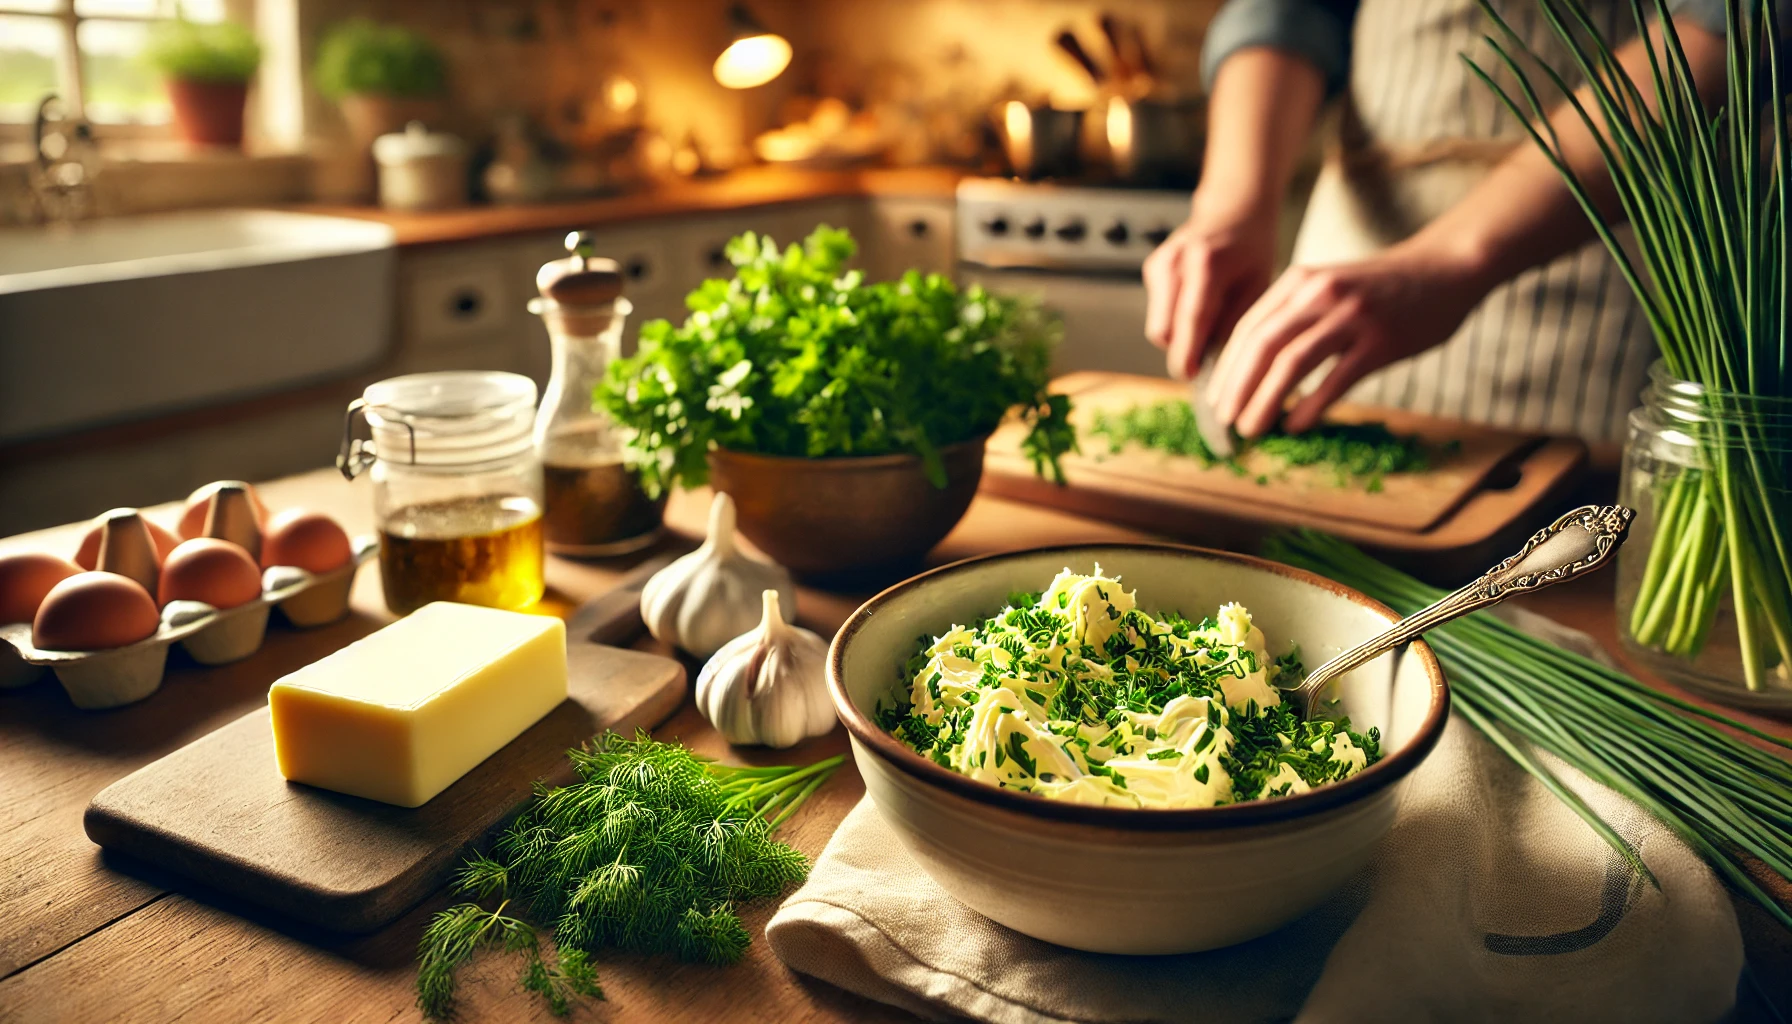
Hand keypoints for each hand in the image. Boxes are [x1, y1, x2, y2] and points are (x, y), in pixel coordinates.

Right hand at [1142, 203, 1278, 379]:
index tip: (1190, 377)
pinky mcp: (1153, 268)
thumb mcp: (1258, 285)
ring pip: (1158, 324)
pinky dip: (1176, 318)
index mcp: (1206, 265)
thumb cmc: (1253, 248)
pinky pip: (1159, 311)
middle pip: (1163, 330)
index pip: (1189, 320)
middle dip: (1182, 349)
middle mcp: (1176, 263)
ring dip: (1179, 336)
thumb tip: (1215, 363)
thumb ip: (1234, 322)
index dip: (1187, 354)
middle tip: (1208, 358)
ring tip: (1209, 326)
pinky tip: (1198, 305)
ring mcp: (1160, 264)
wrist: (1234, 207)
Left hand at [1205, 240, 1491, 436]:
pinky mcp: (1381, 341)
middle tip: (1225, 420)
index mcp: (1300, 282)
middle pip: (1261, 346)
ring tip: (1251, 428)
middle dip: (1237, 388)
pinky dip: (1309, 407)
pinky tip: (1294, 426)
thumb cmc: (1382, 288)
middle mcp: (1320, 295)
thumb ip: (1294, 316)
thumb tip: (1254, 368)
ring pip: (1291, 364)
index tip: (1215, 399)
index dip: (1227, 368)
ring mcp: (1351, 317)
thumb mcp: (1329, 286)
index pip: (1248, 328)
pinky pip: (1335, 380)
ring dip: (1264, 401)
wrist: (1444, 268)